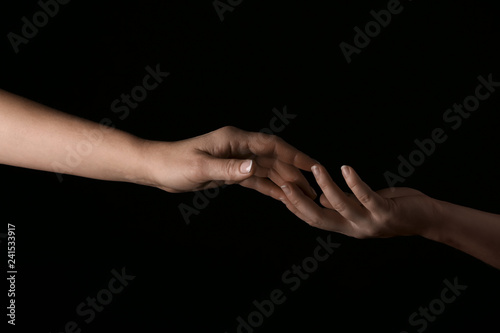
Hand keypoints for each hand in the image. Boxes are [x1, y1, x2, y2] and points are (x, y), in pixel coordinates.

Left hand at [142, 126, 316, 199]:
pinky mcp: (231, 172)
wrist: (158, 168)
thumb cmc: (175, 163)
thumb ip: (228, 168)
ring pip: (267, 170)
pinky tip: (282, 197)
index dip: (294, 155)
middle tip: (313, 189)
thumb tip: (254, 168)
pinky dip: (269, 188)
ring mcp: (236, 159)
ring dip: (284, 182)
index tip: (313, 166)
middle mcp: (239, 147)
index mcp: (235, 140)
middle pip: (274, 158)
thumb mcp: (201, 167)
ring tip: (303, 195)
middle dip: (294, 172)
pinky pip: (255, 180)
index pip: (272, 145)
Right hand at [280, 164, 439, 237]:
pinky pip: (366, 196)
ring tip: (316, 168)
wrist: (426, 219)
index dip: (296, 208)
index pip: (314, 220)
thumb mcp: (363, 209)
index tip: (280, 192)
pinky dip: (354, 181)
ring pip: (340, 205)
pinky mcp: (385, 212)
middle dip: (300, 202)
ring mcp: (370, 222)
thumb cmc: (394, 210)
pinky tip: (346, 168)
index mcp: (347, 226)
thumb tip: (322, 199)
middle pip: (319, 218)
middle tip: (286, 184)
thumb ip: (343, 205)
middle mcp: (355, 228)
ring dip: (326, 185)